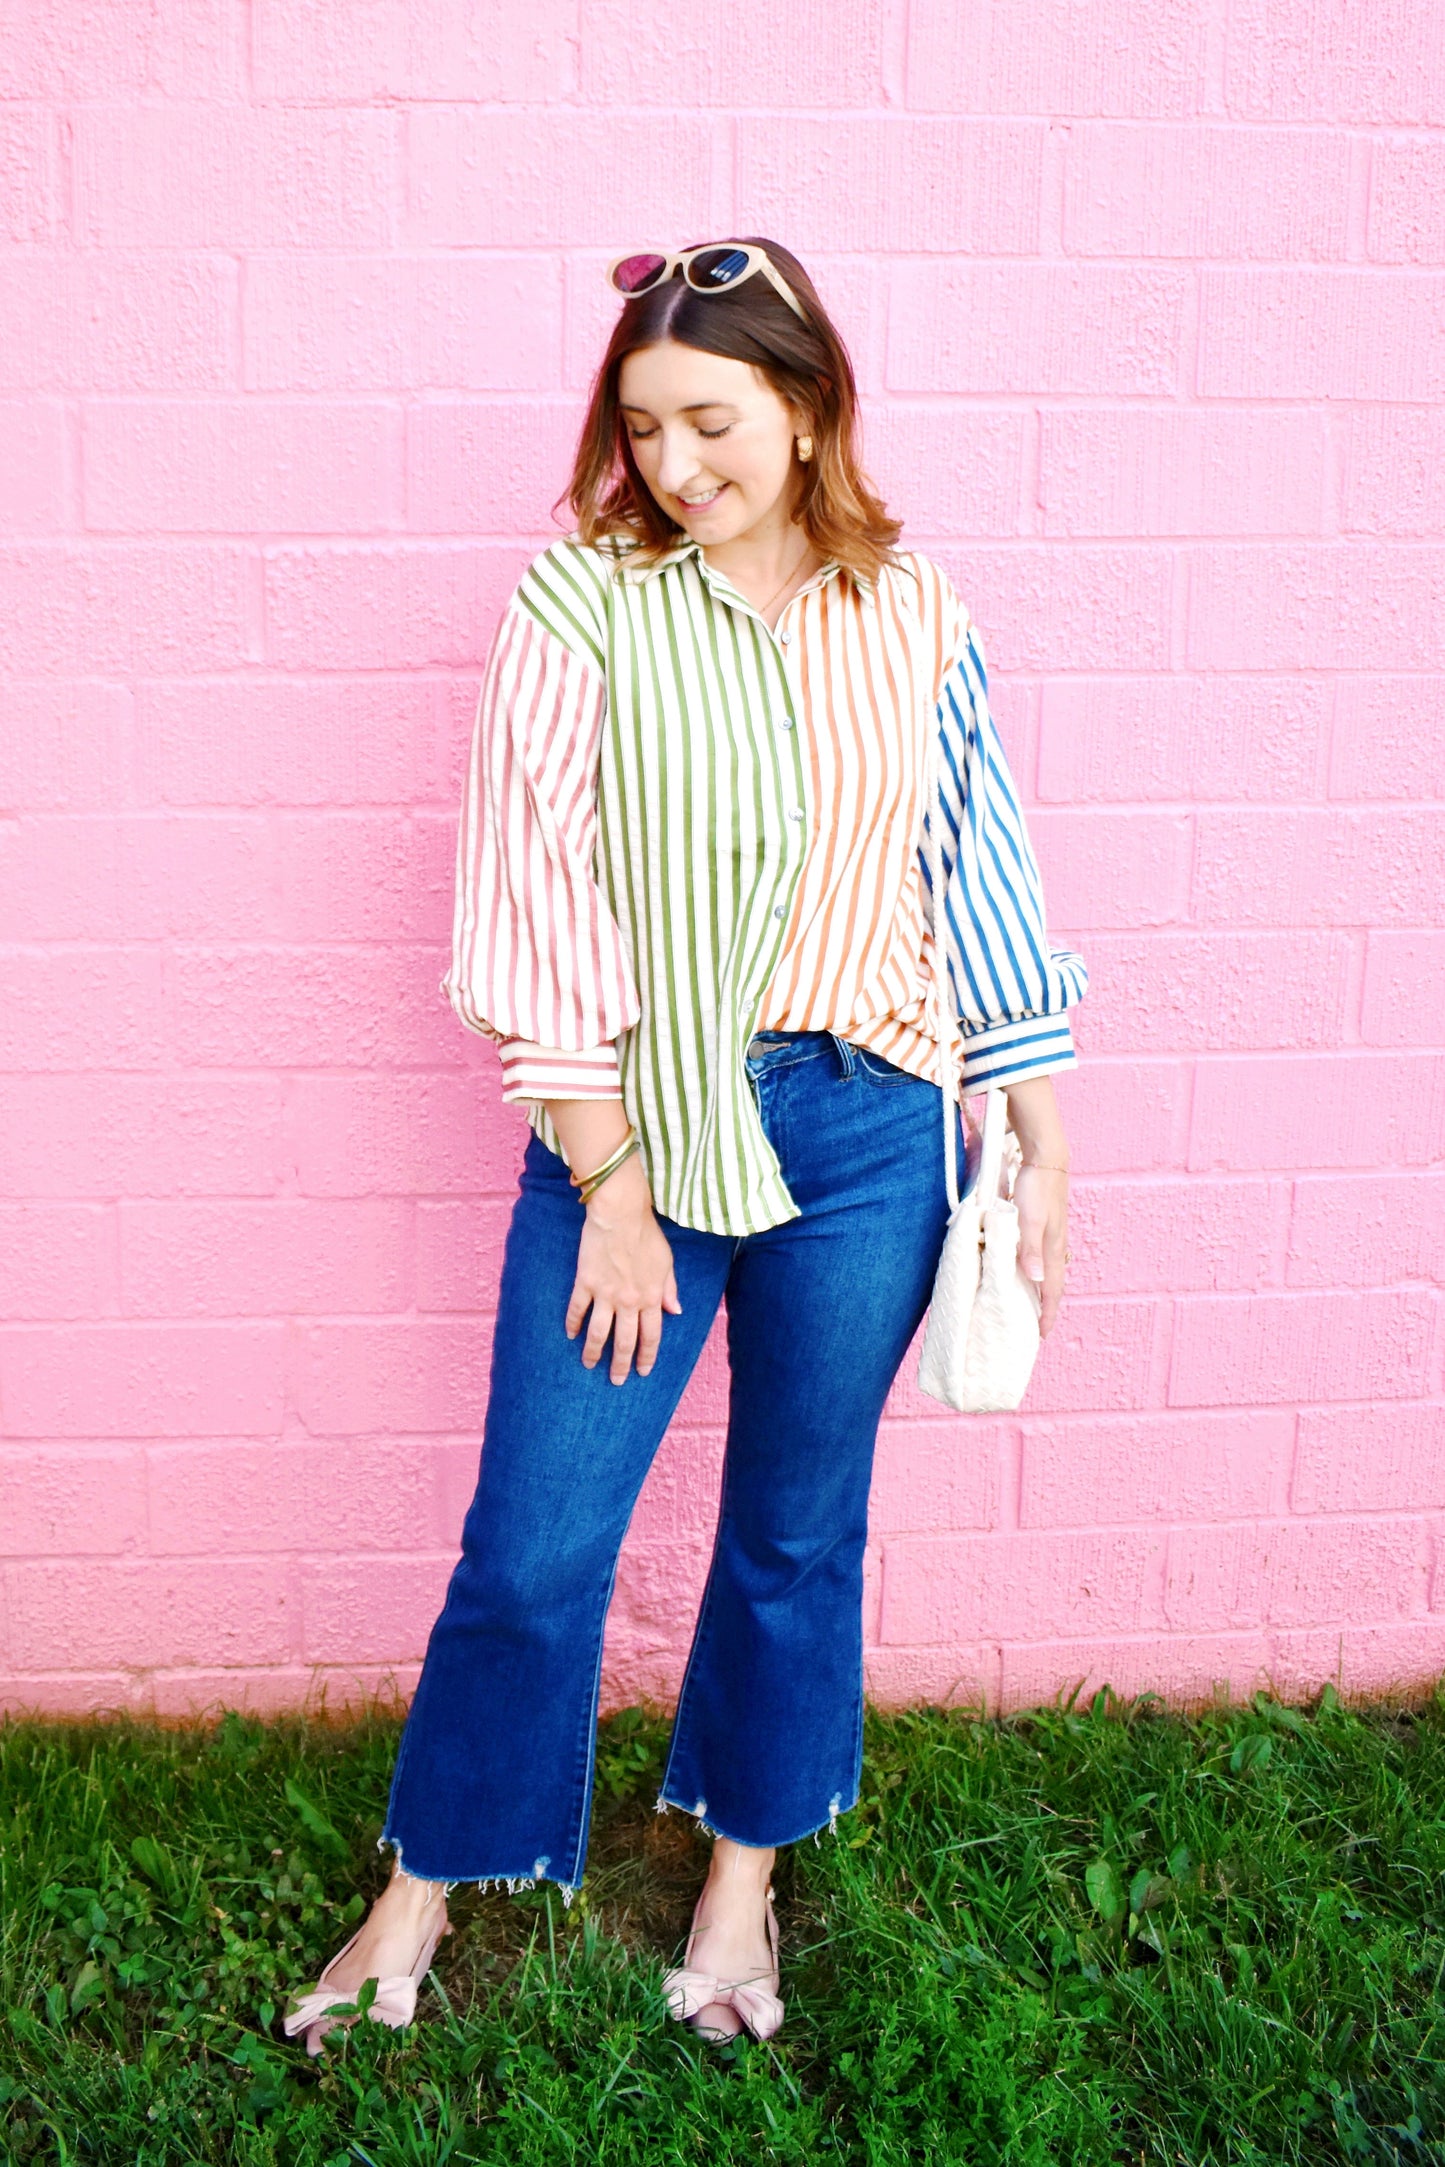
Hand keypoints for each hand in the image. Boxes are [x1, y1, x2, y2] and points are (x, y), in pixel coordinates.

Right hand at [564, 1156, 681, 1384]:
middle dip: (620, 1365)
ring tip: (589, 1365)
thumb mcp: (667, 1262)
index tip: (642, 1371)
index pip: (650, 1336)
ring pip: (599, 1333)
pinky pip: (577, 1310)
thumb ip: (670, 1289)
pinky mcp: (586, 1283)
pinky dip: (573, 1324)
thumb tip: (675, 1310)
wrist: (621, 1214)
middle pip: (624, 1342)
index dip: (647, 1357)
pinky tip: (570, 1335)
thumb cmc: (647, 1235)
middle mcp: (629, 1301)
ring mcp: (605, 1294)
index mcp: (651, 1297)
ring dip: (594, 1353)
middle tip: (616, 1380)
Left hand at [1014, 1162, 1067, 1337]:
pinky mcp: (1045, 1225)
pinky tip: (1026, 1270)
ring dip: (1040, 1290)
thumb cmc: (1037, 1189)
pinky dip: (1035, 1270)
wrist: (1046, 1159)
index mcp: (1052, 1249)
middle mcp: (1054, 1246)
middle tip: (1036, 1326)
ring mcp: (1051, 1235)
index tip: (1041, 1334)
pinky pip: (1041, 1257)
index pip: (1051, 1289)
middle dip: (1046, 1307)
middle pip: (1052, 1284)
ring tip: (1030, 1304)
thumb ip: (1030, 1249)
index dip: (1047, 1313)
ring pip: (1047, 1270)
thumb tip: (1035, 1280)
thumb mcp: (1030, 1221)